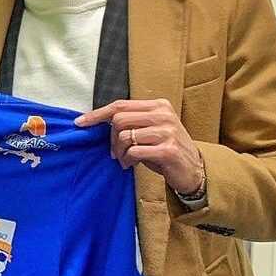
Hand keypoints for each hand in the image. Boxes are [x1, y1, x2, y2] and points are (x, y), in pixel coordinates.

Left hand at [75, 99, 204, 194]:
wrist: (195, 170)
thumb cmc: (166, 149)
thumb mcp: (151, 129)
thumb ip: (132, 122)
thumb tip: (98, 122)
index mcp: (159, 105)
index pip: (120, 105)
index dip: (97, 114)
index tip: (80, 122)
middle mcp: (164, 115)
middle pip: (119, 120)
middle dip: (111, 139)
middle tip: (115, 152)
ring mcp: (167, 132)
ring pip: (124, 136)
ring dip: (119, 152)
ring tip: (124, 160)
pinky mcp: (168, 150)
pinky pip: (134, 151)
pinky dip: (127, 160)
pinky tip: (130, 164)